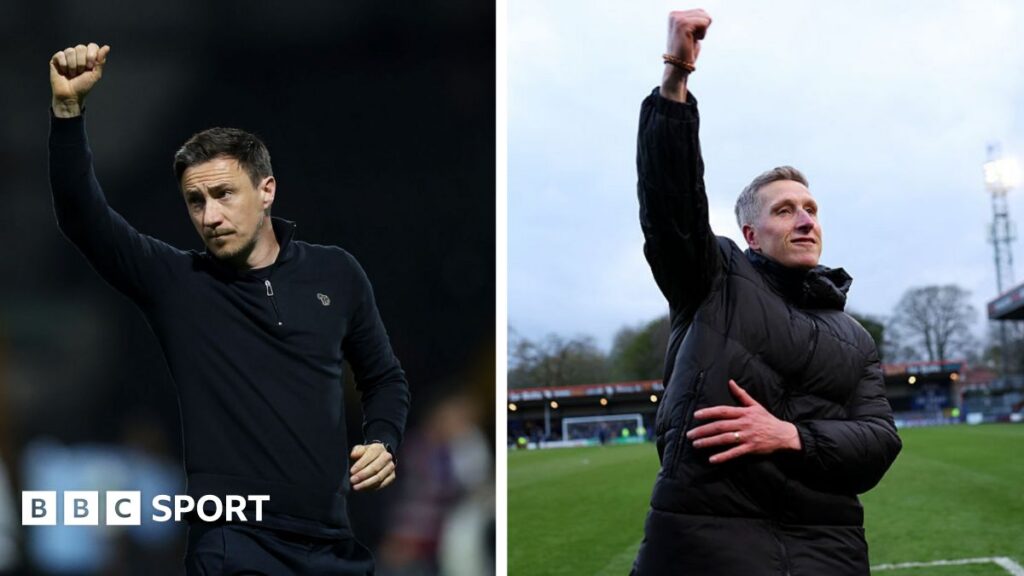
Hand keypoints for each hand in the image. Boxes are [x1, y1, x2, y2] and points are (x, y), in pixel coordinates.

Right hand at [50, 43, 109, 117]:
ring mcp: (66, 56)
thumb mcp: (95, 74)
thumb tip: (107, 47)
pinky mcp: (56, 59)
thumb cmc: (83, 86)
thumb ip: (100, 61)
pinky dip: (64, 65)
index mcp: (88, 56)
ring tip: (72, 74)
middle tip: (80, 72)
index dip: (91, 55)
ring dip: (73, 66)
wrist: (71, 95)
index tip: (90, 67)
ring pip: (70, 51)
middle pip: (81, 47)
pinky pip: (60, 55)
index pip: (92, 46)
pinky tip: (64, 71)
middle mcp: (77, 54)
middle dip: (82, 62)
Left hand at [349, 443, 395, 490]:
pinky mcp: (392, 476)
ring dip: (366, 484)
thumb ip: (357, 451)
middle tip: (352, 481)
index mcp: (378, 448)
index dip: (360, 465)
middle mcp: (387, 457)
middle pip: (375, 468)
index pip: (369, 457)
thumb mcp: (360, 449)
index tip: (351, 471)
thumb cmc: (366, 454)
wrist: (378, 458)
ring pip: (379, 478)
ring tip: (356, 487)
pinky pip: (382, 484)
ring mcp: (390, 467)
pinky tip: (364, 489)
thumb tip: (353, 455)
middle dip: (362, 475)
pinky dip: (372, 487)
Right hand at [661, 9, 711, 101]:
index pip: (700, 12)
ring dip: (702, 32)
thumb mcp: (692, 33)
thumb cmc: (686, 53)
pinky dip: (702, 34)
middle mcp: (674, 15)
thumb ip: (696, 23)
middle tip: (690, 40)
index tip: (689, 38)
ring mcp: (677, 19)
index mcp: (674, 15)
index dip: (700, 27)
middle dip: (702, 28)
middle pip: (703, 13)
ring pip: (705, 17)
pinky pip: (704, 22)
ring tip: (690, 41)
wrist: (678, 67)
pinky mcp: (683, 24)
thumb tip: (707, 19)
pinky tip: (692, 42)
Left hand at [686, 379, 800, 463]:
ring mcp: (747, 437)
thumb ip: (741, 395)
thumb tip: (730, 382)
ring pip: (724, 439)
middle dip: (703, 430)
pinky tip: (711, 459)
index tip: (696, 415)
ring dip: (709, 442)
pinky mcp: (750, 448)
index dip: (709, 413)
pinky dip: (723, 456)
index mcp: (743, 413)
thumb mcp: (755, 405)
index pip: (722, 411)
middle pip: (720, 426)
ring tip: (696, 444)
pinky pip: (734, 453)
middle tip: (689, 434)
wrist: (783, 434)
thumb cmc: (767, 419)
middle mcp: (744, 424)